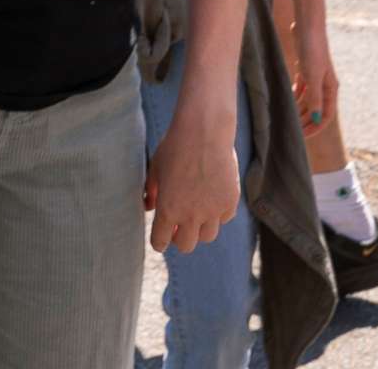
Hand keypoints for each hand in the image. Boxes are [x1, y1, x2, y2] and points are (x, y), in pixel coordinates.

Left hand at [144, 103, 239, 252]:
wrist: (204, 131)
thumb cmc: (175, 146)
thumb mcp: (156, 168)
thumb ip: (150, 191)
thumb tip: (148, 207)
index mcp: (168, 210)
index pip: (161, 242)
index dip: (159, 242)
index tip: (161, 238)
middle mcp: (191, 216)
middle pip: (186, 246)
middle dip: (180, 238)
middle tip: (179, 226)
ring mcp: (212, 210)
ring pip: (207, 237)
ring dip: (201, 228)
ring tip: (198, 212)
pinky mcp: (230, 202)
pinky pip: (224, 218)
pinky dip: (218, 213)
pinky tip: (213, 198)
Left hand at [292, 21, 339, 133]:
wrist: (307, 27)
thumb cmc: (312, 50)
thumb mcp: (313, 76)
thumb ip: (314, 98)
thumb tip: (316, 119)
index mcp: (330, 88)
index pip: (325, 115)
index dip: (315, 127)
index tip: (303, 137)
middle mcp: (324, 85)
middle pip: (316, 110)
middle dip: (306, 122)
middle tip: (292, 132)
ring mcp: (315, 77)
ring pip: (308, 100)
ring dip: (300, 110)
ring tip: (288, 119)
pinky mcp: (305, 69)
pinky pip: (302, 89)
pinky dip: (295, 97)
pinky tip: (287, 102)